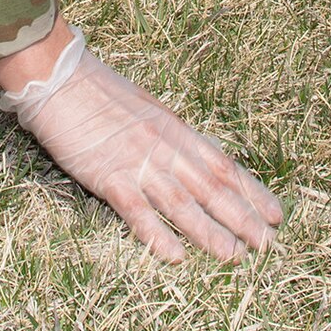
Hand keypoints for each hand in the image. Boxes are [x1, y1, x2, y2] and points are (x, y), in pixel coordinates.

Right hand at [0, 26, 283, 261]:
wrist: (55, 73)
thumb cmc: (93, 87)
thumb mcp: (142, 106)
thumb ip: (165, 133)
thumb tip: (187, 155)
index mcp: (173, 128)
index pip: (222, 164)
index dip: (251, 190)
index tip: (276, 213)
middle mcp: (163, 145)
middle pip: (211, 186)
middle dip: (242, 217)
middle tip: (268, 245)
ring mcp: (136, 160)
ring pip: (182, 202)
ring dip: (209, 232)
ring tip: (234, 257)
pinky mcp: (106, 174)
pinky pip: (136, 209)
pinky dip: (156, 233)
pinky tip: (174, 255)